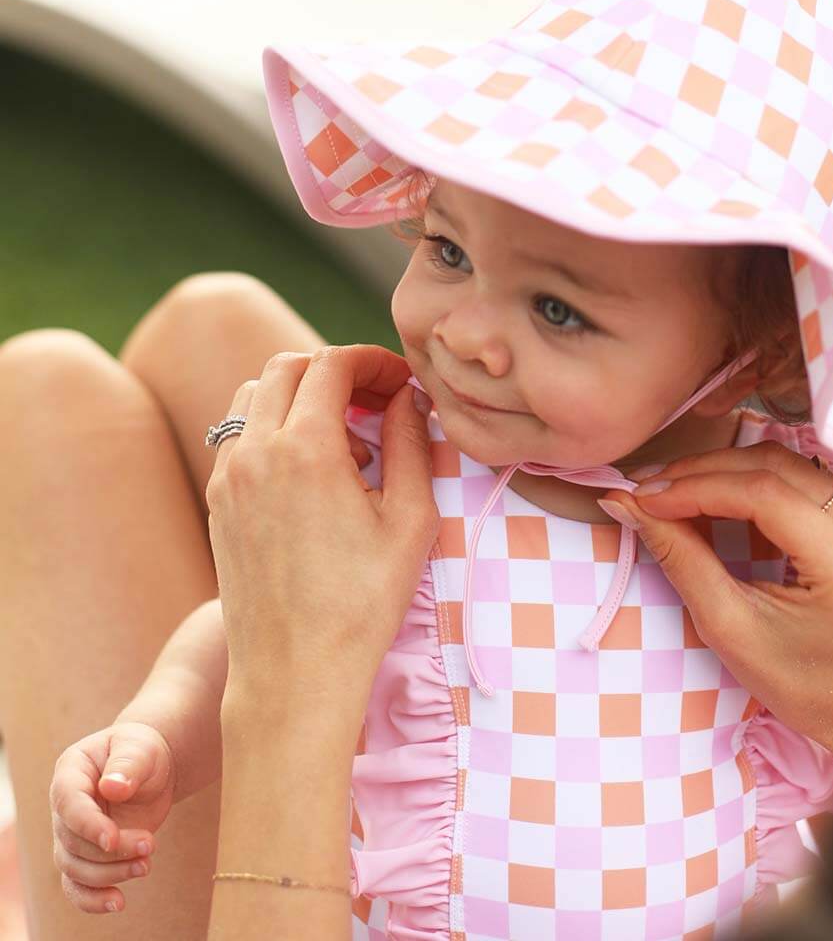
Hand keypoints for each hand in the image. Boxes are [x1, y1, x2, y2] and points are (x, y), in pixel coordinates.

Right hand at [49, 721, 174, 913]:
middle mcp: (64, 806)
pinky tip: (117, 903)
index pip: (69, 804)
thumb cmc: (143, 750)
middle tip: (149, 845)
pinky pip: (77, 884)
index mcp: (71, 772)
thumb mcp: (140, 748)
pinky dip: (93, 899)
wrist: (152, 767)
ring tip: (146, 865)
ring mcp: (72, 833)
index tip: (112, 840)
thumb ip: (127, 765)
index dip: (88, 825)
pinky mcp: (87, 854)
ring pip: (76, 867)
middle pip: (74, 842)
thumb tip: (112, 788)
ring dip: (110, 874)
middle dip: (112, 851)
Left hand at [205, 345, 438, 721]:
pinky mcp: (219, 503)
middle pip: (288, 367)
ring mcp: (228, 477)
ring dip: (302, 396)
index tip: (402, 381)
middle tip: (378, 400)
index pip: (332, 365)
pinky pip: (241, 437)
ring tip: (347, 438)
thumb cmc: (362, 603)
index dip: (373, 361)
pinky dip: (277, 429)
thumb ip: (411, 444)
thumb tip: (409, 398)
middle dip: (336, 371)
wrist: (295, 672)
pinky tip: (316, 473)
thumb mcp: (409, 520)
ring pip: (256, 397)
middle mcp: (255, 452)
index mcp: (304, 448)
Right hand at [601, 441, 832, 772]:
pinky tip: (715, 494)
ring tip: (674, 489)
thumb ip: (680, 558)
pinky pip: (802, 475)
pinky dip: (752, 478)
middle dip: (703, 472)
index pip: (763, 495)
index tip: (644, 497)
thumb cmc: (800, 681)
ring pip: (787, 462)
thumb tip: (627, 505)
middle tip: (650, 488)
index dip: (696, 488)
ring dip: (724, 469)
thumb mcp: (730, 628)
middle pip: (775, 467)